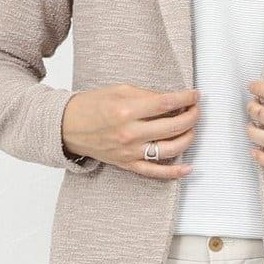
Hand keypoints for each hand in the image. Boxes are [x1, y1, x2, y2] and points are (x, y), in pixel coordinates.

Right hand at [61, 85, 199, 177]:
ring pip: (170, 149)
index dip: (186, 98)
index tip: (195, 94)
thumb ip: (147, 95)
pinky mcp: (127, 164)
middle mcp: (130, 133)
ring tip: (192, 129)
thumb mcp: (119, 90)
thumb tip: (172, 100)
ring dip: (188, 138)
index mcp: (127, 110)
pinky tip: (188, 167)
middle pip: (173, 126)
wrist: (67, 127)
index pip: (167, 103)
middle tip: (196, 109)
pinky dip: (174, 172)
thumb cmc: (91, 106)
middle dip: (192, 116)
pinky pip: (155, 172)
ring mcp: (130, 151)